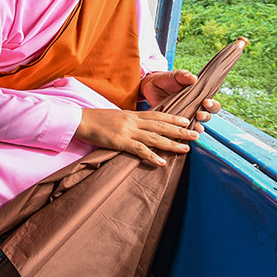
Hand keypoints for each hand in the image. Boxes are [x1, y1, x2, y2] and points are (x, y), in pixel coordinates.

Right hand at [75, 108, 197, 165]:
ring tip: (185, 149)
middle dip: (180, 131)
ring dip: (172, 144)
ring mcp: (127, 131)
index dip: (173, 119)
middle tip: (196, 135)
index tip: (187, 121)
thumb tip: (138, 128)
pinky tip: (161, 162)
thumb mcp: (115, 116)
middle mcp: (133, 121)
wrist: (80, 120)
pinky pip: (139, 150)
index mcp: (131, 115)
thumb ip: (128, 121)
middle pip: (161, 126)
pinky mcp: (120, 141)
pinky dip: (151, 156)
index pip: (157, 115)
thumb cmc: (95, 120)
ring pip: (155, 138)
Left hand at [141, 70, 221, 130]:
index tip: (206, 102)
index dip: (213, 105)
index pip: (212, 104)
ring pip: (196, 125)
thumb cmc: (167, 79)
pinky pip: (181, 130)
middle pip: (207, 116)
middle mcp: (194, 108)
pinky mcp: (174, 121)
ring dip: (197, 127)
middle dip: (206, 117)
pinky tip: (182, 134)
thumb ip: (184, 76)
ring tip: (195, 127)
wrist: (151, 85)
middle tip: (200, 115)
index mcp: (199, 97)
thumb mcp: (175, 76)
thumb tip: (194, 78)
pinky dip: (183, 133)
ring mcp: (184, 116)